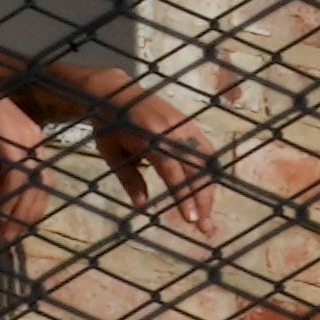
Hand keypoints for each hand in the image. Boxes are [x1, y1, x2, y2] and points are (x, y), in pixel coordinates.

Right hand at [0, 59, 51, 237]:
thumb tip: (5, 197)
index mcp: (33, 141)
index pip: (43, 179)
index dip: (35, 204)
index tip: (21, 223)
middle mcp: (36, 141)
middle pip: (44, 185)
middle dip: (31, 214)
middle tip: (16, 234)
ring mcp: (26, 141)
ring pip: (32, 187)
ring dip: (21, 214)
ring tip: (7, 233)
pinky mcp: (13, 143)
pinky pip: (17, 181)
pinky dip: (10, 201)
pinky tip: (0, 215)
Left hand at [47, 64, 216, 237]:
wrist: (116, 91)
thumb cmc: (110, 126)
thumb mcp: (111, 153)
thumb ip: (128, 178)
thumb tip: (142, 206)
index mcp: (149, 136)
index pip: (172, 170)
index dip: (183, 194)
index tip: (191, 219)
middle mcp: (171, 129)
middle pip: (195, 167)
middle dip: (202, 199)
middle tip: (204, 228)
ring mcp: (183, 124)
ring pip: (205, 160)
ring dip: (208, 188)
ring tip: (206, 214)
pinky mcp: (189, 123)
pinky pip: (205, 149)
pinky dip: (209, 170)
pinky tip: (208, 190)